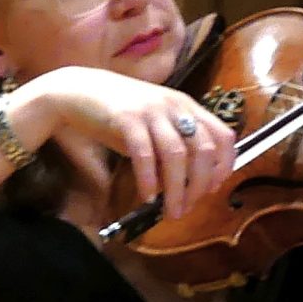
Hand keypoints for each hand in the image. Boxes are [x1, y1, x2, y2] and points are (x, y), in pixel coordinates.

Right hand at [18, 68, 236, 220]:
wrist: (78, 91)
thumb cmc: (118, 113)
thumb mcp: (153, 127)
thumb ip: (170, 150)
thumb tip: (184, 186)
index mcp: (187, 106)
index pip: (223, 135)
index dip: (224, 165)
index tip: (214, 188)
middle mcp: (175, 106)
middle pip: (203, 149)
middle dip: (200, 184)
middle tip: (187, 208)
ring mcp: (151, 110)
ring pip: (177, 155)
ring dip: (177, 189)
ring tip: (171, 211)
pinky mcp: (127, 118)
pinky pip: (144, 153)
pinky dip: (149, 179)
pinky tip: (147, 196)